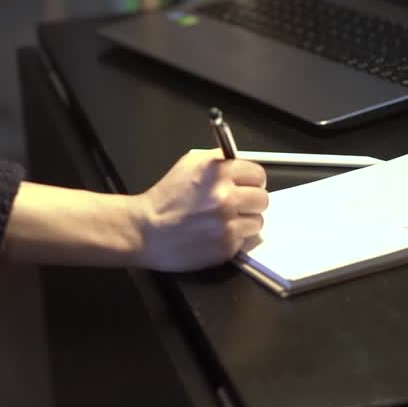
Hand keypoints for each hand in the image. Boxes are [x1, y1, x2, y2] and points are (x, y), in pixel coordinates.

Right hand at [134, 149, 268, 271]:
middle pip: (263, 199)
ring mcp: (227, 223)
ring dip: (244, 222)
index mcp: (218, 172)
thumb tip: (240, 162)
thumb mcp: (188, 164)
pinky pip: (244, 240)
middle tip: (235, 205)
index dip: (251, 181)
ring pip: (257, 222)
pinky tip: (214, 234)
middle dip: (250, 202)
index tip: (244, 186)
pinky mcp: (226, 246)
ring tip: (222, 222)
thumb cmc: (164, 198)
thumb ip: (218, 160)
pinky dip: (233, 238)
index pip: (258, 174)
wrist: (145, 230)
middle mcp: (226, 196)